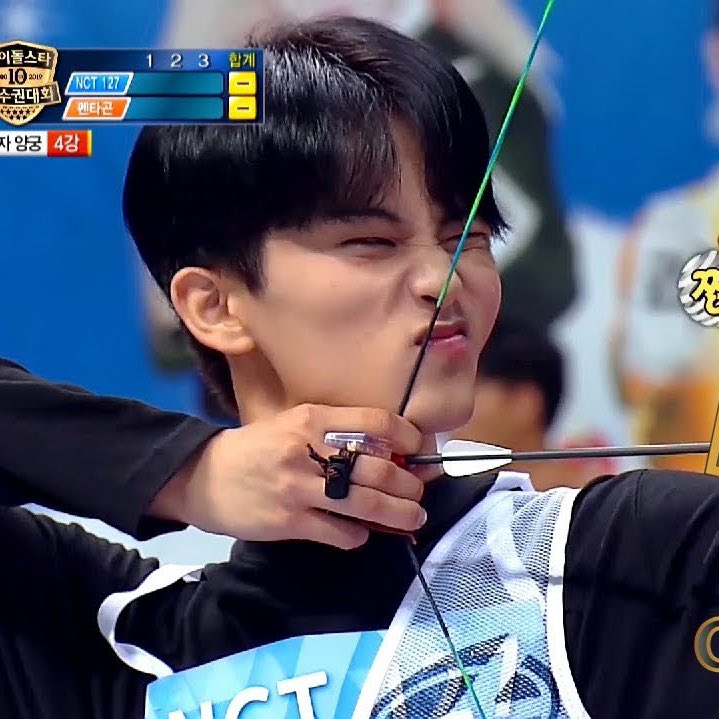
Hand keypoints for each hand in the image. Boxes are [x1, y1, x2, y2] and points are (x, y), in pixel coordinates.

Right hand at [152, 404, 426, 548]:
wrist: (203, 476)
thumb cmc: (257, 448)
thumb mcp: (293, 425)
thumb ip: (335, 434)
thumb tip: (390, 451)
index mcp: (311, 419)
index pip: (376, 423)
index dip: (407, 437)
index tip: (419, 449)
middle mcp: (307, 450)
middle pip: (377, 468)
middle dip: (409, 484)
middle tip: (419, 493)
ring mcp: (298, 488)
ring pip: (365, 503)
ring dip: (397, 514)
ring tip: (414, 518)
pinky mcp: (289, 521)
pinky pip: (339, 532)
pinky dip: (358, 535)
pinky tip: (361, 533)